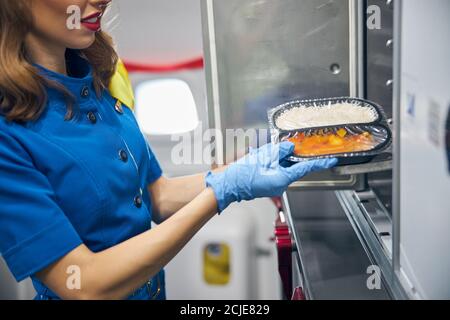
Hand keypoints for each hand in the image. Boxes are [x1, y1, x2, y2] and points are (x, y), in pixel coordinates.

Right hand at [205, 142, 337, 211]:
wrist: (228, 184)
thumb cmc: (243, 173)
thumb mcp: (264, 155)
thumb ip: (281, 150)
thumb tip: (290, 147)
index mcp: (283, 179)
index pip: (305, 169)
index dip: (320, 163)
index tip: (331, 160)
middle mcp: (281, 185)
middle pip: (292, 167)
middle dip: (289, 156)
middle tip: (285, 147)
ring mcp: (274, 185)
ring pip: (282, 168)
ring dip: (277, 159)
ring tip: (262, 155)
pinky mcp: (267, 184)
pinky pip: (274, 171)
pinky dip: (271, 163)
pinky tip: (260, 159)